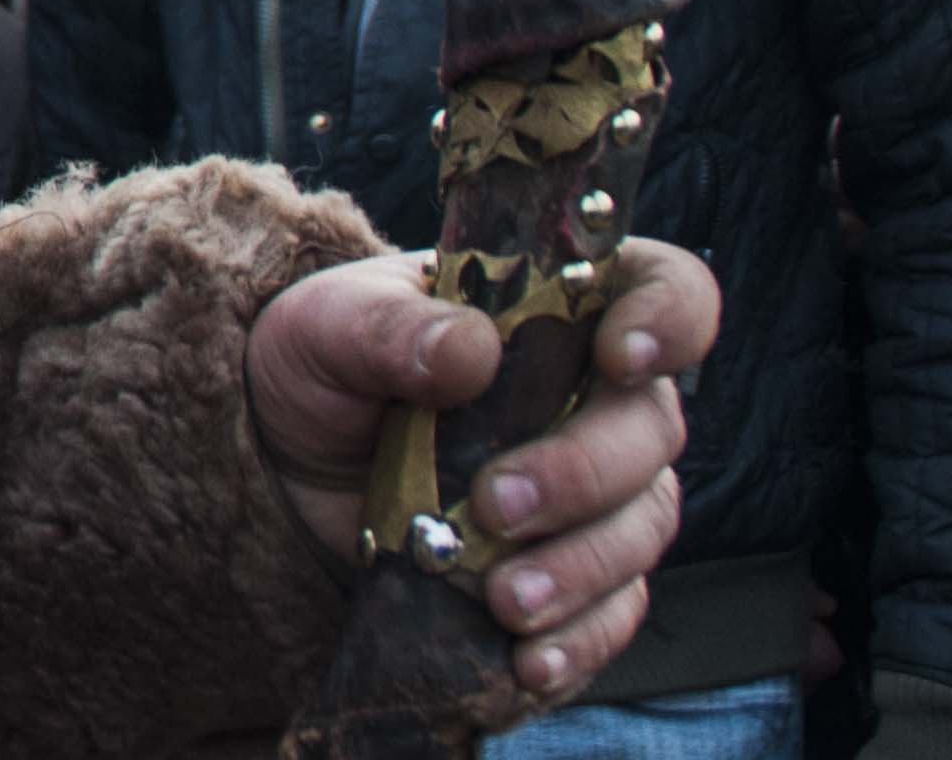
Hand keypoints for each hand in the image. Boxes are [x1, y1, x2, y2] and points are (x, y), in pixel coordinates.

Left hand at [249, 242, 717, 705]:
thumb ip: (391, 329)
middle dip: (583, 474)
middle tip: (496, 506)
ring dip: (578, 569)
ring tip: (502, 598)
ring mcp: (596, 494)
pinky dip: (577, 641)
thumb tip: (470, 349)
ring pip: (639, 529)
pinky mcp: (574, 576)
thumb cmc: (321, 367)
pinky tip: (527, 659)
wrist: (283, 464)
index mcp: (556, 311)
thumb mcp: (326, 329)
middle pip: (651, 430)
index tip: (620, 357)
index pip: (663, 290)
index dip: (668, 318)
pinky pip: (611, 615)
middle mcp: (596, 398)